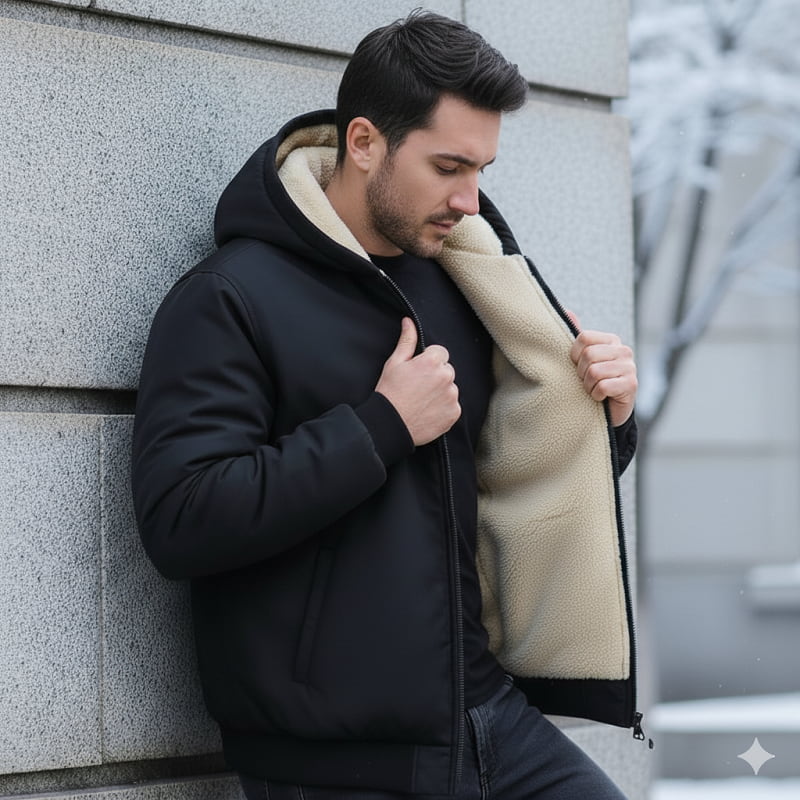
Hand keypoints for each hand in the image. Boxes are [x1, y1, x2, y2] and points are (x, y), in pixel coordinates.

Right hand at [375, 317, 460, 445]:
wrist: (391, 424)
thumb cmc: (390, 393)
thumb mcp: (394, 363)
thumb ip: (406, 341)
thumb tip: (409, 322)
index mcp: (432, 362)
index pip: (440, 352)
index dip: (428, 361)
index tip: (417, 372)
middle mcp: (446, 377)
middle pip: (447, 369)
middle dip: (436, 375)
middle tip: (418, 387)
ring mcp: (452, 396)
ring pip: (450, 387)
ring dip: (441, 391)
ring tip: (422, 400)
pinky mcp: (454, 412)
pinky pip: (453, 405)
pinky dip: (444, 407)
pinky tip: (428, 410)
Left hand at [570, 329, 636, 426]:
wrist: (608, 411)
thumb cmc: (593, 382)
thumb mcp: (583, 359)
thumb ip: (577, 337)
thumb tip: (567, 311)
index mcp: (610, 340)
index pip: (583, 337)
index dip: (574, 355)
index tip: (578, 366)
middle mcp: (623, 350)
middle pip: (588, 355)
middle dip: (581, 373)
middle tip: (587, 380)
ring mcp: (630, 367)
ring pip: (594, 372)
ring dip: (588, 386)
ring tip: (594, 389)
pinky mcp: (631, 384)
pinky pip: (603, 386)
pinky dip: (596, 395)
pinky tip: (601, 397)